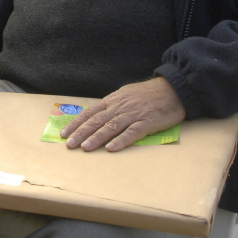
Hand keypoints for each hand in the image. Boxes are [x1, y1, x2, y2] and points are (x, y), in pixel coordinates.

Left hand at [60, 77, 185, 151]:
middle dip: (81, 133)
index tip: (64, 134)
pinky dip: (121, 141)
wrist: (173, 89)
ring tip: (85, 148)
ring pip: (111, 127)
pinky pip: (132, 132)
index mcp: (113, 100)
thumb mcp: (125, 95)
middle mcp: (119, 107)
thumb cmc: (148, 94)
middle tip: (69, 145)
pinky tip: (111, 148)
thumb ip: (112, 105)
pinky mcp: (147, 122)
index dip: (76, 124)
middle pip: (96, 121)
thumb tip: (97, 115)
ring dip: (97, 138)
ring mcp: (133, 114)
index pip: (90, 113)